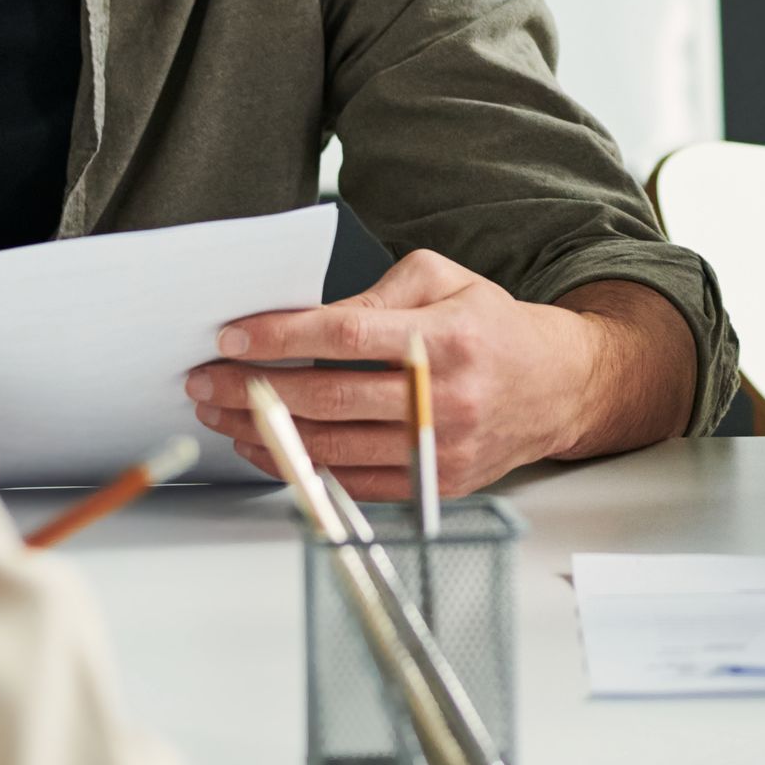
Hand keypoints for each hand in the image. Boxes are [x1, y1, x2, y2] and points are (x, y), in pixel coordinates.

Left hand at [187, 252, 696, 500]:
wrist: (558, 387)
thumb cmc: (492, 326)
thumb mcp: (443, 280)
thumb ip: (375, 297)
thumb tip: (305, 324)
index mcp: (447, 336)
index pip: (346, 337)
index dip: (281, 338)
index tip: (232, 336)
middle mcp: (445, 397)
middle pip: (326, 399)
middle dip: (252, 389)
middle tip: (205, 380)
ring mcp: (439, 449)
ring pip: (330, 447)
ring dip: (263, 433)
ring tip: (222, 414)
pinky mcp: (434, 484)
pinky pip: (350, 482)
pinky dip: (299, 466)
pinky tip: (266, 446)